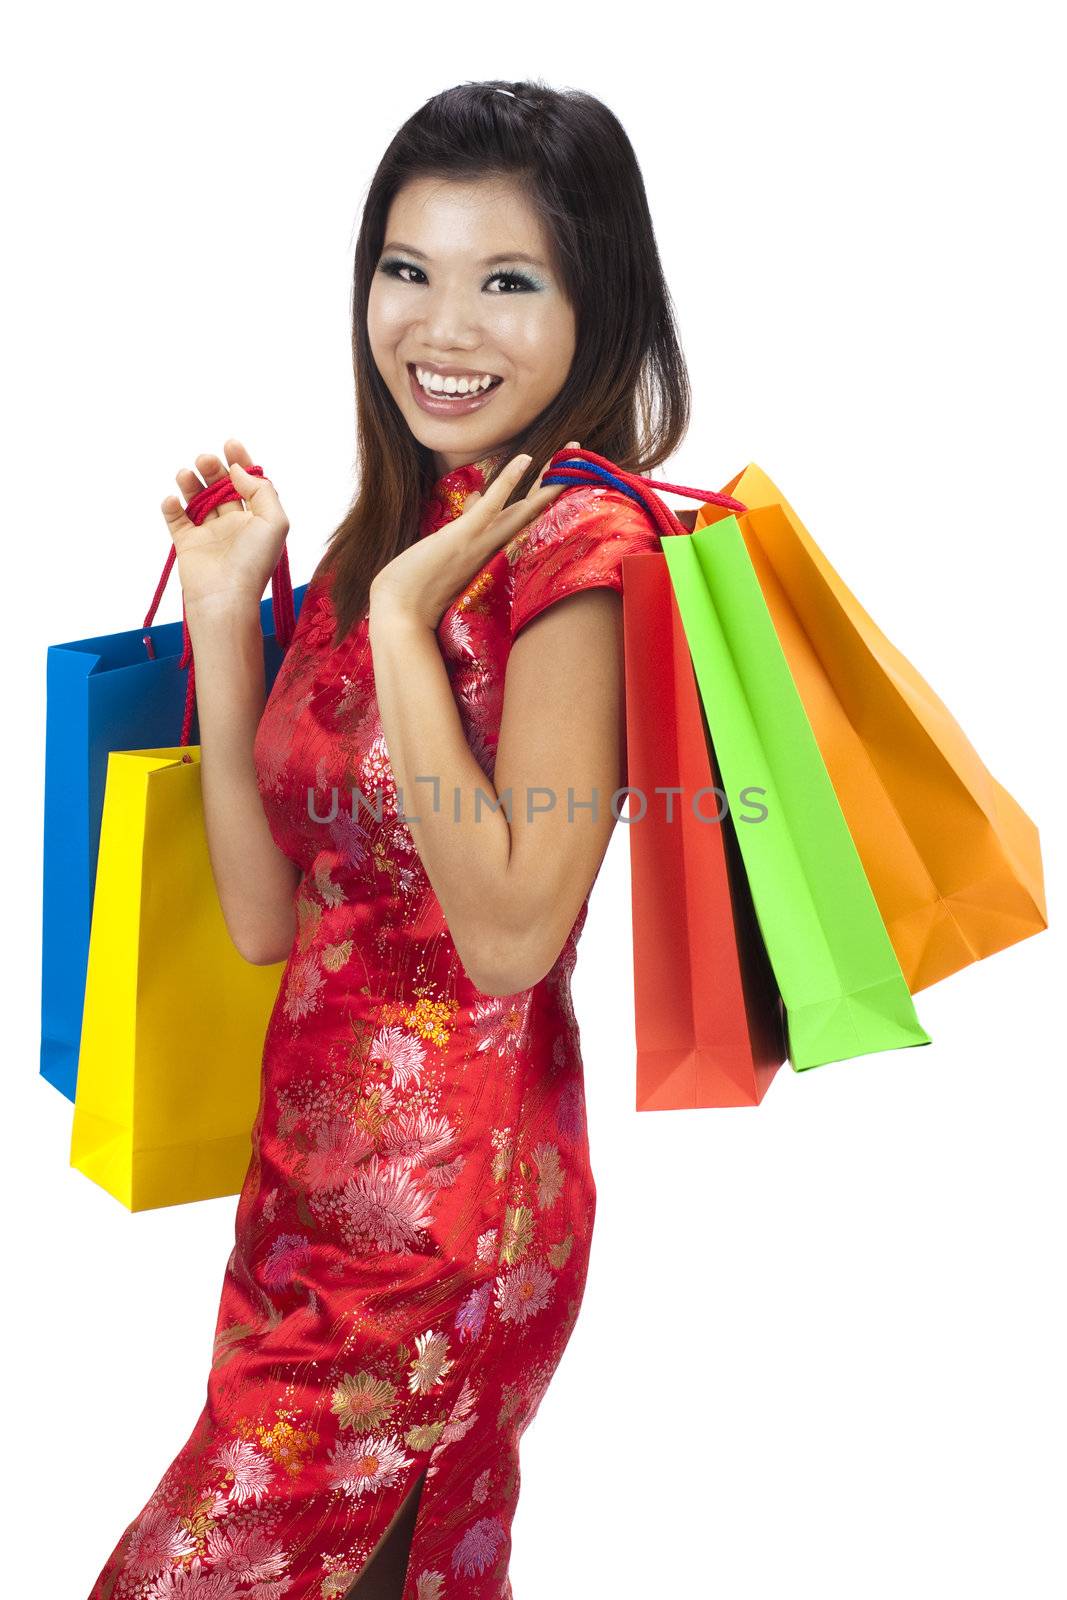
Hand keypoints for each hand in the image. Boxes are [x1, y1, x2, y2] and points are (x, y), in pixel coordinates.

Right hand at [160, 439, 289, 611]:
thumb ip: (262, 491)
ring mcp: (209, 534)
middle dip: (213, 469)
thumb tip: (239, 471)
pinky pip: (176, 519)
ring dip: (191, 483)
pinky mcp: (187, 544)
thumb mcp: (274, 523)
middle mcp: (233, 525)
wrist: (225, 597)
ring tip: (186, 473)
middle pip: (221, 487)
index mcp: (256, 520)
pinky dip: (171, 506)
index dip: (241, 462)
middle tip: (205, 459)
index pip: (248, 484)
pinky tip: (173, 500)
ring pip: (197, 499)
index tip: (230, 444)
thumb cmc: (253, 563)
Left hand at [369, 442, 580, 629]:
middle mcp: (493, 549)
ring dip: (547, 483)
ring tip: (569, 457)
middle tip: (580, 459)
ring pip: (523, 510)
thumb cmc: (417, 583)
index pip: (523, 519)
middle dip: (556, 486)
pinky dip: (509, 482)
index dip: (543, 497)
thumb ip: (467, 523)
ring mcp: (480, 543)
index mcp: (490, 551)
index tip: (559, 477)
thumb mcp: (446, 546)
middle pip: (533, 514)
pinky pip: (493, 507)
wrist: (399, 613)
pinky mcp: (464, 537)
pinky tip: (526, 459)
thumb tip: (481, 495)